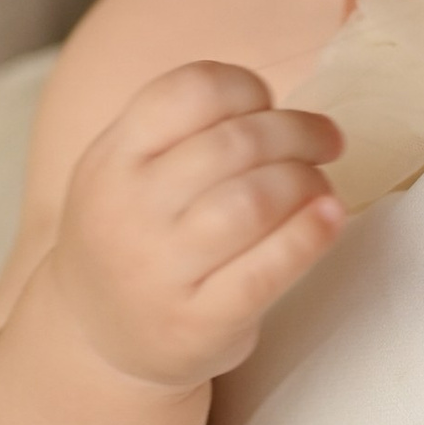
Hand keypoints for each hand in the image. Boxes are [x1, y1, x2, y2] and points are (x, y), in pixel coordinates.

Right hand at [45, 61, 343, 393]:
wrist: (95, 337)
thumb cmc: (134, 237)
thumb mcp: (126, 171)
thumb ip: (183, 132)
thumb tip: (281, 110)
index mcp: (113, 158)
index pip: (190, 91)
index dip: (246, 87)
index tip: (269, 104)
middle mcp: (130, 210)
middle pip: (235, 142)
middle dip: (297, 131)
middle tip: (326, 140)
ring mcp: (161, 270)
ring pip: (254, 200)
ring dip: (305, 181)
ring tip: (318, 186)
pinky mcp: (198, 322)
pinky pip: (266, 270)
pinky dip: (309, 236)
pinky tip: (328, 218)